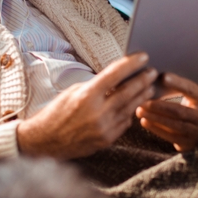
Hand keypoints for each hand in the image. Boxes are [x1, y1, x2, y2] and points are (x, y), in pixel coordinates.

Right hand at [16, 53, 157, 159]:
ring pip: (130, 108)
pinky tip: (134, 106)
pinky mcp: (106, 140)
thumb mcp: (73, 92)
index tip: (143, 56)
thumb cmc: (57, 112)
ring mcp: (104, 128)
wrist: (44, 141)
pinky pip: (124, 123)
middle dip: (142, 80)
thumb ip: (97, 86)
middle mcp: (97, 112)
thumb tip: (117, 79)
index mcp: (87, 95)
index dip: (131, 64)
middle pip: (128, 92)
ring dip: (141, 96)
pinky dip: (129, 113)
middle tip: (152, 72)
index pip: (115, 74)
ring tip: (149, 87)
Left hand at [135, 51, 197, 151]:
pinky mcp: (187, 144)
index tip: (163, 76)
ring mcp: (195, 132)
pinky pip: (170, 137)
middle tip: (142, 99)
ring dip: (155, 117)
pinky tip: (144, 121)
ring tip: (139, 109)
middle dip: (160, 106)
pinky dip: (156, 128)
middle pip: (179, 111)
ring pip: (173, 125)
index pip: (191, 90)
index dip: (178, 84)